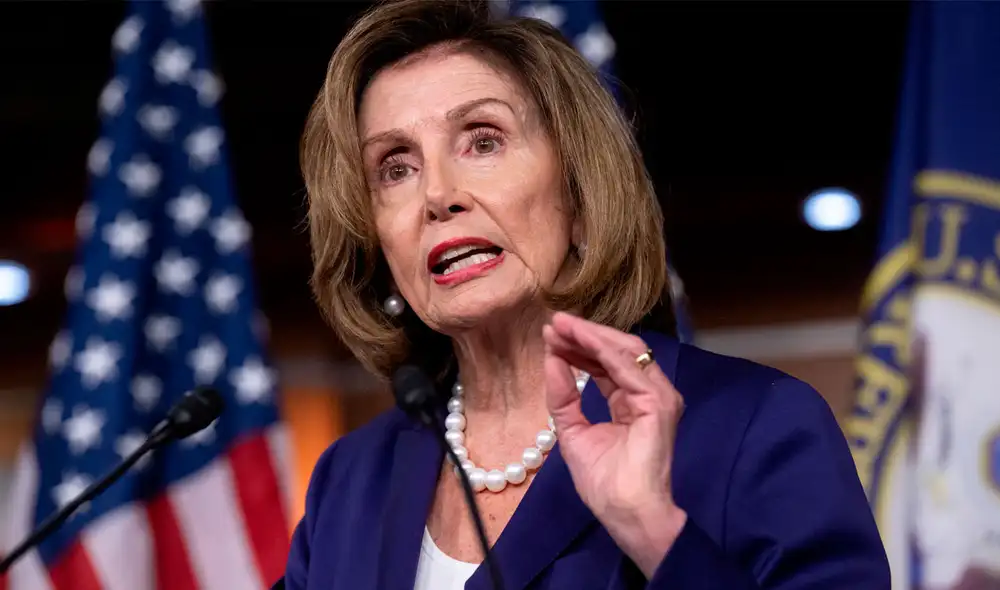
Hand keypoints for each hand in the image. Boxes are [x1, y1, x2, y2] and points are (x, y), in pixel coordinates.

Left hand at [542, 312, 687, 577]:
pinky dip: (602, 350)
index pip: (604, 365)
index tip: (551, 335)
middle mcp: (648, 393)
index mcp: (630, 402)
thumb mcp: (574, 433)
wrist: (627, 514)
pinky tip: (580, 339)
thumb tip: (552, 362)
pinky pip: (628, 367)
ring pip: (625, 351)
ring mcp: (658, 396)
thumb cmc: (606, 484)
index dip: (578, 348)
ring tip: (562, 326)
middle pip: (616, 352)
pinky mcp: (659, 402)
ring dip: (591, 335)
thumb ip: (564, 398)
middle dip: (583, 335)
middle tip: (554, 323)